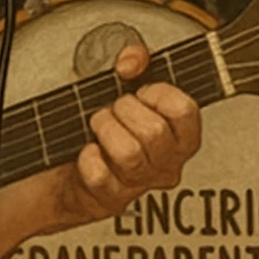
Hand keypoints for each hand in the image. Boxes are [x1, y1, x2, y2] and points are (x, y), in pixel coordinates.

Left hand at [48, 43, 201, 228]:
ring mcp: (141, 183)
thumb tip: (131, 61)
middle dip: (124, 110)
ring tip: (99, 126)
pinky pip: (100, 175)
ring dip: (106, 130)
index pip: (184, 111)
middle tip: (114, 110)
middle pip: (154, 132)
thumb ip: (136, 61)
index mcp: (181, 137)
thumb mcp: (127, 84)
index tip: (141, 92)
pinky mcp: (112, 198)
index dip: (156, 93)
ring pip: (129, 153)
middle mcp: (167, 164)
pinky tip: (89, 150)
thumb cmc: (109, 125)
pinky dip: (88, 158)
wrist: (74, 166)